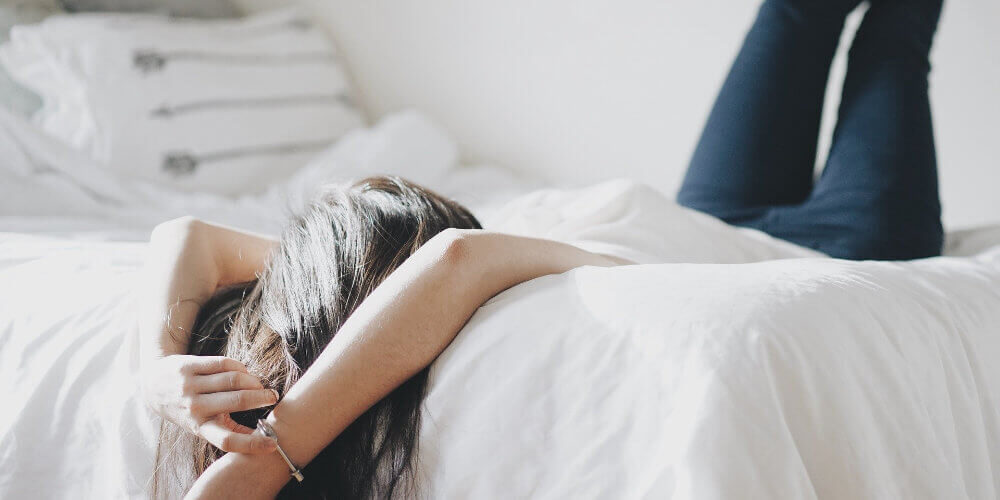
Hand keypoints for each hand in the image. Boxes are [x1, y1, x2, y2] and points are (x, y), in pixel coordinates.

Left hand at [142, 354, 279, 453]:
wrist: (152, 386)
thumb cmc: (186, 410)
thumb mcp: (201, 426)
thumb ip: (229, 431)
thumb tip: (261, 442)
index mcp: (199, 428)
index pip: (227, 440)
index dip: (252, 443)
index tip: (273, 443)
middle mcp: (194, 408)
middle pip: (238, 400)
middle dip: (262, 398)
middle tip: (273, 397)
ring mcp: (190, 386)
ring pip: (233, 379)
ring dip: (253, 381)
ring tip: (258, 385)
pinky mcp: (189, 366)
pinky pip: (224, 364)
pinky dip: (240, 368)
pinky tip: (244, 372)